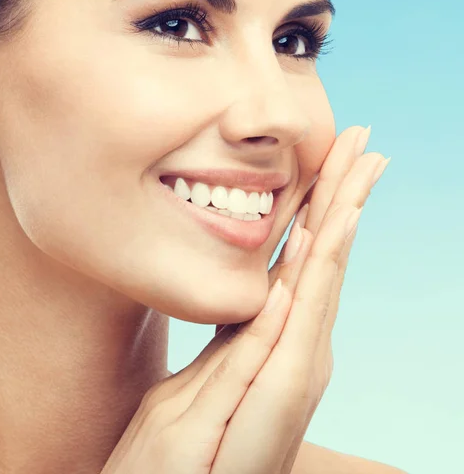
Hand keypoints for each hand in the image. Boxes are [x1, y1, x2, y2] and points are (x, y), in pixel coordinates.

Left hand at [211, 125, 387, 472]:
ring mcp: (295, 358)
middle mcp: (299, 336)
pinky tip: (322, 238)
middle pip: (325, 251)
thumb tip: (257, 292)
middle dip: (345, 193)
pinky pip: (299, 319)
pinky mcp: (283, 384)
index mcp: (282, 325)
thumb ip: (240, 327)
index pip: (308, 251)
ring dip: (341, 222)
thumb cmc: (203, 429)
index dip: (325, 201)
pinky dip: (315, 277)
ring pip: (323, 276)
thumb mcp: (220, 361)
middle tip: (366, 142)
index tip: (339, 155)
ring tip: (358, 173)